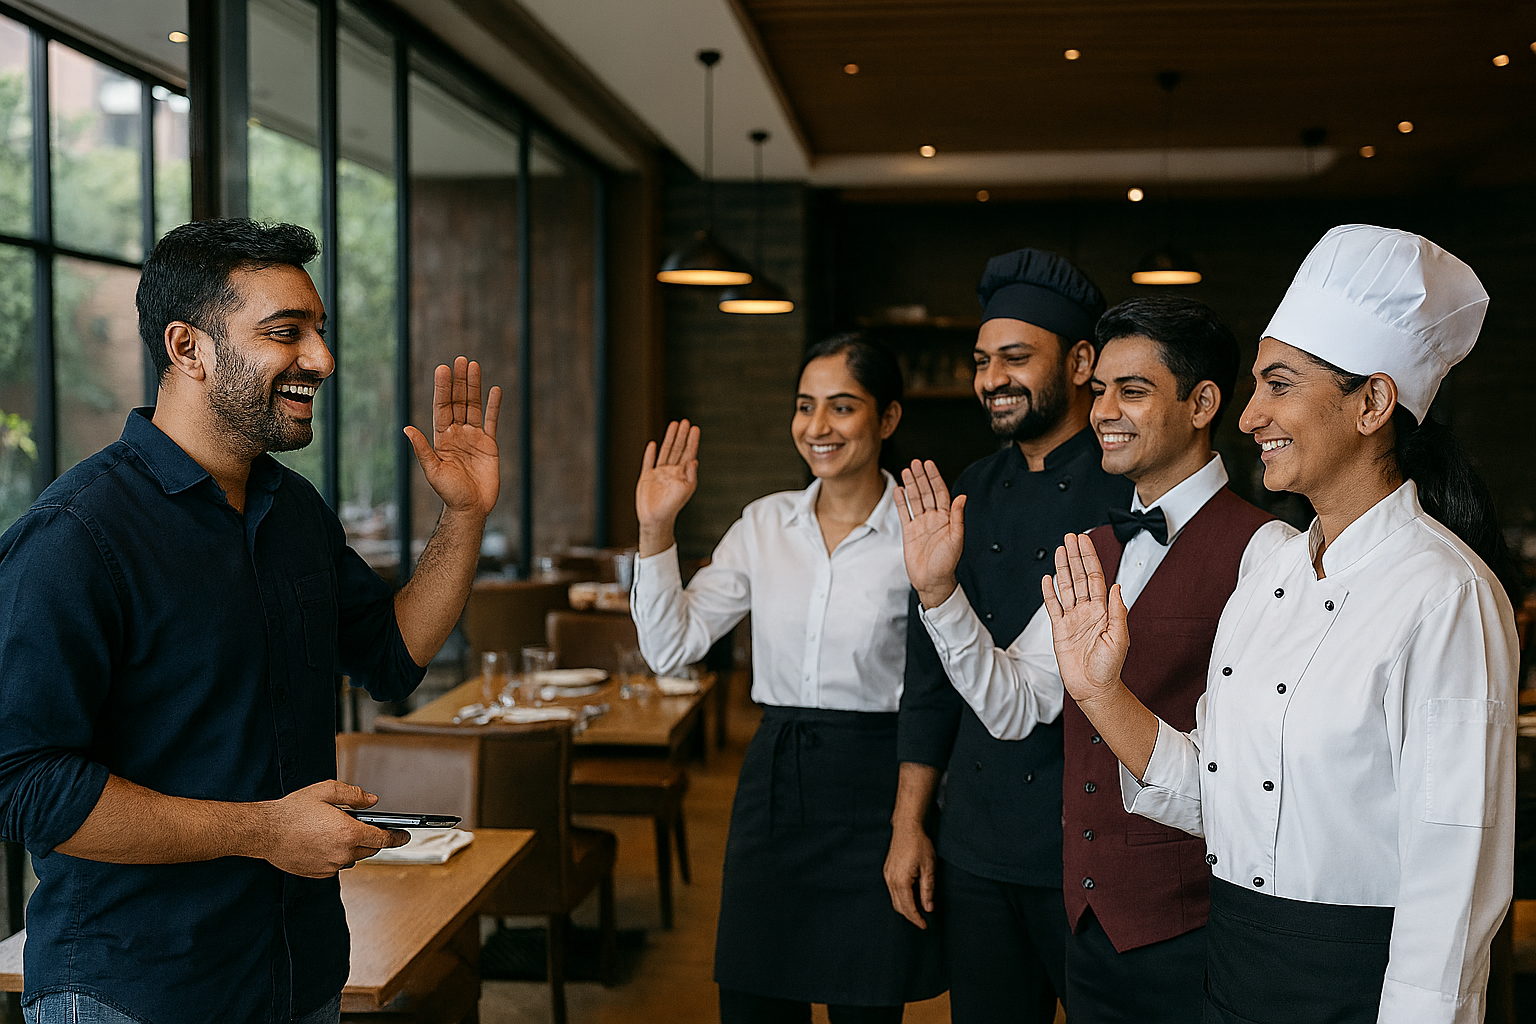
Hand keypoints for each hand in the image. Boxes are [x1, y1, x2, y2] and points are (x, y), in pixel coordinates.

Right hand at [257, 781, 407, 878]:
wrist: (264, 832)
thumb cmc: (292, 811)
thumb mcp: (326, 791)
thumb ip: (354, 795)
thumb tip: (372, 801)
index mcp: (348, 833)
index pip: (383, 839)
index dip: (398, 837)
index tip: (405, 835)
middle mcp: (342, 853)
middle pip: (370, 849)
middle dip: (373, 838)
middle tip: (366, 826)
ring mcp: (330, 866)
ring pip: (354, 858)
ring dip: (354, 847)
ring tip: (339, 831)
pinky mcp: (318, 874)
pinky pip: (337, 865)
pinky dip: (338, 855)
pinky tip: (325, 842)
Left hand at [405, 357, 501, 519]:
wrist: (471, 508)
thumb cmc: (449, 493)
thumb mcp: (433, 471)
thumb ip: (423, 449)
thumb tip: (407, 428)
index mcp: (442, 438)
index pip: (442, 407)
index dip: (443, 388)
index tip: (443, 369)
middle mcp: (457, 433)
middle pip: (459, 402)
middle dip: (459, 381)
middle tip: (460, 359)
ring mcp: (474, 437)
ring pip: (474, 406)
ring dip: (474, 386)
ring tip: (474, 366)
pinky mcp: (490, 444)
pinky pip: (492, 420)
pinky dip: (493, 405)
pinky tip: (495, 390)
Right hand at [636, 420, 698, 555]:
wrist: (657, 518)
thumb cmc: (673, 506)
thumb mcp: (686, 489)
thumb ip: (691, 475)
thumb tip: (694, 460)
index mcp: (682, 474)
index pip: (688, 453)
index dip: (691, 441)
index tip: (695, 428)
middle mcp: (671, 471)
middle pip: (677, 449)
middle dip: (681, 435)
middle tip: (685, 421)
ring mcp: (659, 473)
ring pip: (665, 451)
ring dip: (669, 438)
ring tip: (673, 425)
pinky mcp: (647, 478)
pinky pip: (648, 462)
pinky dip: (650, 453)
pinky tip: (653, 445)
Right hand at [883, 820, 936, 928]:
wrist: (907, 827)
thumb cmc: (919, 844)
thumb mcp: (929, 867)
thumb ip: (927, 889)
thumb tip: (928, 907)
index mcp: (901, 880)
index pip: (908, 907)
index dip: (916, 918)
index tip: (924, 926)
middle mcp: (891, 879)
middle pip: (899, 906)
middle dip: (910, 916)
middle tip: (922, 921)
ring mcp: (887, 875)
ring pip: (894, 899)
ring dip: (905, 908)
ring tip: (918, 911)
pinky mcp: (887, 870)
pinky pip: (892, 890)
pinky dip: (901, 898)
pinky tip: (911, 897)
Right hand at [895, 460, 966, 607]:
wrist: (932, 581)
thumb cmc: (946, 563)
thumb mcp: (956, 540)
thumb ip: (958, 517)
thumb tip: (962, 497)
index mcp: (947, 518)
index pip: (940, 492)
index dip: (935, 478)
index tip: (929, 465)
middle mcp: (933, 518)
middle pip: (926, 492)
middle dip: (921, 477)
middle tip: (916, 463)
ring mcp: (921, 524)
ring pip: (915, 500)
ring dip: (911, 485)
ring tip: (906, 471)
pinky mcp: (909, 532)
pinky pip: (904, 513)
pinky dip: (901, 502)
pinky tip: (898, 490)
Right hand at [1041, 532, 1129, 704]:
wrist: (1093, 688)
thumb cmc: (1110, 667)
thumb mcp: (1120, 638)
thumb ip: (1118, 611)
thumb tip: (1117, 587)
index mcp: (1103, 611)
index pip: (1095, 577)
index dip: (1090, 558)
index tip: (1085, 542)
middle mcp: (1087, 611)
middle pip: (1079, 577)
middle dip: (1075, 556)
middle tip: (1071, 538)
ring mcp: (1072, 619)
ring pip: (1066, 587)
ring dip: (1062, 568)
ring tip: (1060, 550)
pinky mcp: (1059, 629)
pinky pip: (1052, 606)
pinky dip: (1049, 592)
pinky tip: (1047, 579)